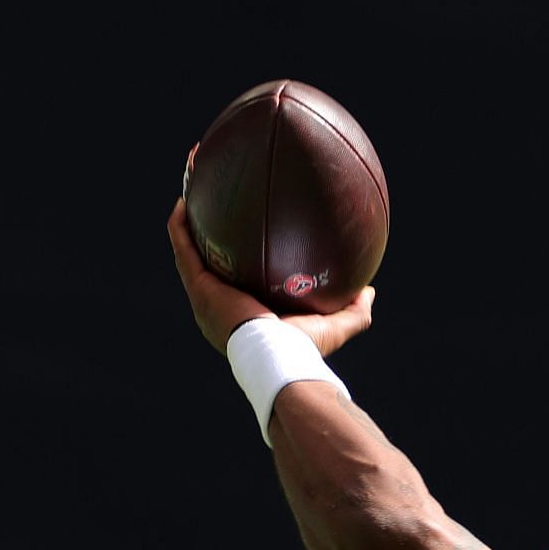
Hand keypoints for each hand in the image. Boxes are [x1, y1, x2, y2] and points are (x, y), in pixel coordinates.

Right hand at [166, 192, 374, 356]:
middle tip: (210, 206)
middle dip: (205, 235)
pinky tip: (183, 201)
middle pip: (208, 262)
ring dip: (185, 222)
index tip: (244, 236)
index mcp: (245, 312)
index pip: (238, 281)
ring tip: (189, 193)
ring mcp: (205, 295)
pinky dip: (179, 227)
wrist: (279, 356)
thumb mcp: (335, 325)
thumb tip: (368, 290)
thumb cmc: (304, 347)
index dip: (236, 259)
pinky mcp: (198, 287)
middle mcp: (220, 303)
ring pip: (188, 252)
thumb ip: (354, 309)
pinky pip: (183, 250)